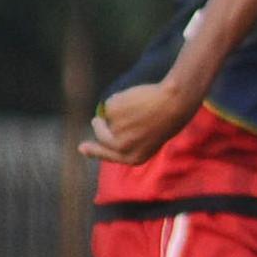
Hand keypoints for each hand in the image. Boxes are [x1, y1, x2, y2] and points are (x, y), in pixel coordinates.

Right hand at [78, 81, 200, 164]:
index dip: (95, 152)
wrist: (174, 102)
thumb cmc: (170, 118)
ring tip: (138, 105)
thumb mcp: (152, 137)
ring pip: (106, 118)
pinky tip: (135, 99)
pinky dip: (118, 99)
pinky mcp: (111, 114)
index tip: (82, 147)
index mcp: (135, 158)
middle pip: (101, 136)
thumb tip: (108, 135)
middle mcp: (121, 148)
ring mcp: (114, 131)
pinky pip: (109, 104)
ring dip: (116, 110)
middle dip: (98, 126)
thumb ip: (133, 140)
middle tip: (96, 119)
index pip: (109, 156)